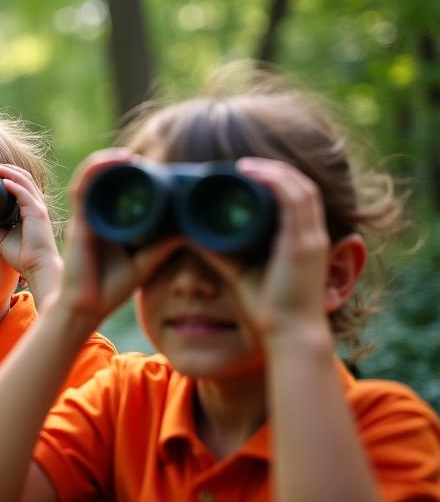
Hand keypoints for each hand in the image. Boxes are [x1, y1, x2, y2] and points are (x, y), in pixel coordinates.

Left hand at [0, 164, 61, 304]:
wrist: (38, 267)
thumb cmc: (25, 256)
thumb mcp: (2, 239)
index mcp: (30, 209)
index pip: (22, 185)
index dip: (7, 176)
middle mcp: (36, 205)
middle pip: (24, 178)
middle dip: (6, 169)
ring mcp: (38, 208)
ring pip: (25, 181)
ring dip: (8, 172)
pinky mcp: (37, 213)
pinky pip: (25, 194)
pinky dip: (14, 185)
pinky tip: (3, 181)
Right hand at [54, 149, 181, 323]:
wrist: (86, 308)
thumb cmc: (110, 290)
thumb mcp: (145, 264)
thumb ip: (162, 247)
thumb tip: (188, 231)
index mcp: (108, 225)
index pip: (114, 192)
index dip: (128, 175)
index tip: (150, 167)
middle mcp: (94, 217)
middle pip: (102, 181)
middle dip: (119, 165)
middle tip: (143, 160)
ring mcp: (84, 218)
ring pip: (91, 179)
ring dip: (106, 162)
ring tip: (129, 156)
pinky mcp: (77, 223)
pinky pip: (82, 189)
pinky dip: (94, 171)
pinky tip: (111, 161)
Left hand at [190, 157, 332, 341]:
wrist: (288, 335)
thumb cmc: (267, 309)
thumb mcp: (238, 271)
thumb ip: (218, 252)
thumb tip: (188, 234)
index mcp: (304, 241)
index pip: (298, 198)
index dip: (276, 180)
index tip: (245, 173)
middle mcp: (313, 236)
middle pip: (301, 186)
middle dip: (274, 170)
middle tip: (240, 166)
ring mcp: (311, 239)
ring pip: (300, 188)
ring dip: (272, 171)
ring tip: (242, 166)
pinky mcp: (303, 245)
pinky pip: (294, 201)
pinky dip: (274, 182)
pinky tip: (252, 173)